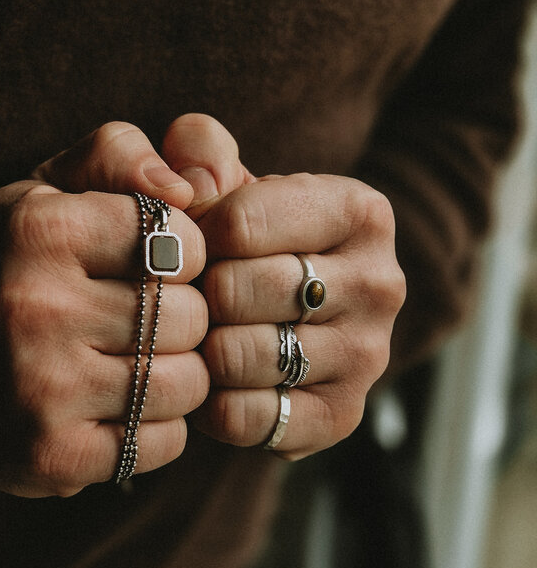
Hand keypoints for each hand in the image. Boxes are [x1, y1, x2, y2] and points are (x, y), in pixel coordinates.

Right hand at [0, 124, 207, 496]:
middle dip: (182, 315)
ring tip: (135, 360)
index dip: (184, 252)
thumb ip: (118, 155)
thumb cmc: (10, 265)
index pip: (181, 240)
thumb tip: (192, 186)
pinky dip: (159, 425)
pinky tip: (119, 405)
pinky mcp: (52, 458)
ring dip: (176, 373)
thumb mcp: (47, 191)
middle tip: (145, 317)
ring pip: (187, 383)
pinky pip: (166, 441)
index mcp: (40, 232)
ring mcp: (42, 392)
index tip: (154, 263)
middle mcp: (36, 309)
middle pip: (190, 316)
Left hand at [164, 114, 405, 459]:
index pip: (240, 222)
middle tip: (186, 294)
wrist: (268, 308)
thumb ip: (197, 149)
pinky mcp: (341, 416)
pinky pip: (246, 418)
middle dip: (192, 293)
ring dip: (198, 348)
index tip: (188, 242)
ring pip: (238, 356)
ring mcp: (368, 356)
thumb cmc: (237, 232)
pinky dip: (210, 402)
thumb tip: (187, 185)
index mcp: (360, 210)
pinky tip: (214, 379)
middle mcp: (380, 283)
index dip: (189, 236)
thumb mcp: (220, 173)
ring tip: (198, 332)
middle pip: (237, 291)